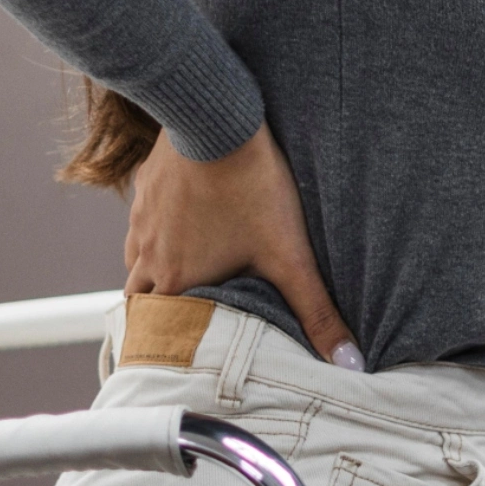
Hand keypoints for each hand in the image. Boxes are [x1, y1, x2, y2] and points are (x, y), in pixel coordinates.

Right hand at [124, 125, 362, 370]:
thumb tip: (349, 364)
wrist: (216, 121)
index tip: (176, 355)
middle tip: (178, 320)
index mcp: (176, 280)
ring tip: (182, 273)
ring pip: (135, 258)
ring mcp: (141, 218)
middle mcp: (147, 254)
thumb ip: (316, 311)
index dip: (167, 344)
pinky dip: (156, 229)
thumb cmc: (252, 189)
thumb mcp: (289, 254)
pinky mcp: (146, 185)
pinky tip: (182, 218)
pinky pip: (141, 218)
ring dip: (153, 270)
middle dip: (158, 311)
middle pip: (139, 298)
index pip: (157, 331)